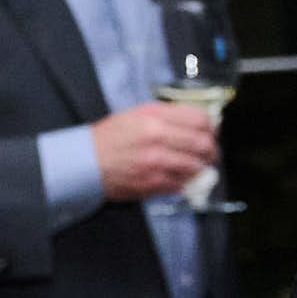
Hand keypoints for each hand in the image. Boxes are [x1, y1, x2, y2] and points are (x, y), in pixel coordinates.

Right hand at [90, 101, 218, 202]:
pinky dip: (185, 181)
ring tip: (196, 165)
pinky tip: (178, 176)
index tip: (211, 131)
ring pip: (197, 167)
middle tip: (209, 151)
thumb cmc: (111, 136)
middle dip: (211, 149)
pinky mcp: (153, 184)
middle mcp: (158, 140)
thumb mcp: (138, 113)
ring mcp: (157, 164)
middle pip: (204, 144)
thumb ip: (170, 114)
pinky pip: (182, 184)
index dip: (211, 126)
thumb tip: (201, 119)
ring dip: (200, 167)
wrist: (85, 162)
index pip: (200, 120)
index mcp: (154, 119)